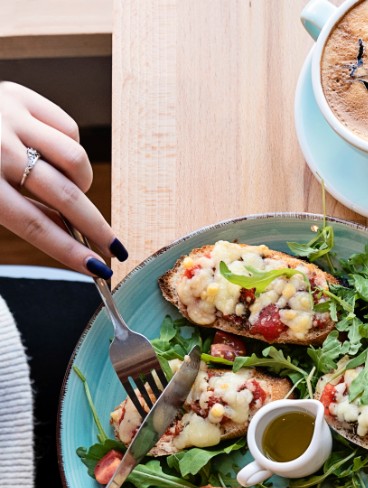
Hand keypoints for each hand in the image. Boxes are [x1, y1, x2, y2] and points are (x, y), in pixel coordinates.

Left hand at [0, 82, 125, 276]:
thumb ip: (20, 212)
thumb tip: (69, 233)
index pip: (35, 224)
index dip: (69, 250)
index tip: (97, 268)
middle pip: (65, 196)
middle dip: (96, 226)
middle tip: (114, 246)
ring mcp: (11, 118)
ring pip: (76, 159)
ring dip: (82, 181)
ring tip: (72, 187)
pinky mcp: (20, 97)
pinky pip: (68, 129)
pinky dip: (69, 148)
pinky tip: (55, 154)